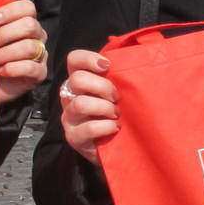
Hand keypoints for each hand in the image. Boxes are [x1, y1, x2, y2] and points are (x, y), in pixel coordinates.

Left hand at [0, 0, 46, 102]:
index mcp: (25, 21)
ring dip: (6, 52)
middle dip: (6, 33)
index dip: (11, 11)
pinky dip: (13, 68)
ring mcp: (40, 55)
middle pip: (30, 26)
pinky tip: (0, 70)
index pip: (28, 7)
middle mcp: (37, 36)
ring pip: (30, 47)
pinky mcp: (39, 74)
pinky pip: (31, 67)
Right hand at [59, 49, 118, 166]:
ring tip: (116, 115)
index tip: (107, 66)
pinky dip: (106, 126)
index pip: (74, 60)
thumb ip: (119, 76)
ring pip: (81, 104)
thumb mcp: (118, 92)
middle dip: (102, 86)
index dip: (89, 59)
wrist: (116, 148)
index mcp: (79, 81)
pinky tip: (115, 128)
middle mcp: (69, 97)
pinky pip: (88, 128)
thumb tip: (134, 56)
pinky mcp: (73, 137)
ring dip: (104, 108)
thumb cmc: (118, 114)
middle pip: (77, 79)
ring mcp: (69, 117)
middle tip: (117, 98)